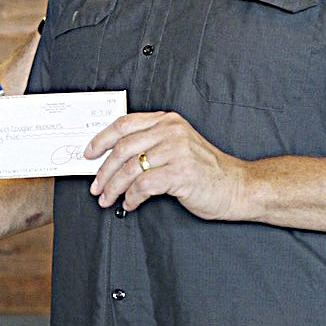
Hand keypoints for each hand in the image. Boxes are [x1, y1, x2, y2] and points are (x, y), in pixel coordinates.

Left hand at [86, 111, 244, 220]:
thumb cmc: (206, 171)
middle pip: (123, 148)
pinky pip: (143, 186)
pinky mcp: (181, 173)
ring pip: (130, 169)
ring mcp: (177, 151)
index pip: (124, 124)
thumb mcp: (178, 146)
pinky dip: (131, 198)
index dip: (101, 139)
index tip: (88, 153)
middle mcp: (171, 131)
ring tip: (108, 199)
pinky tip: (130, 204)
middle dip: (103, 170)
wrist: (238, 186)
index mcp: (167, 121)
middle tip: (95, 186)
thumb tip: (112, 159)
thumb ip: (151, 144)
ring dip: (113, 187)